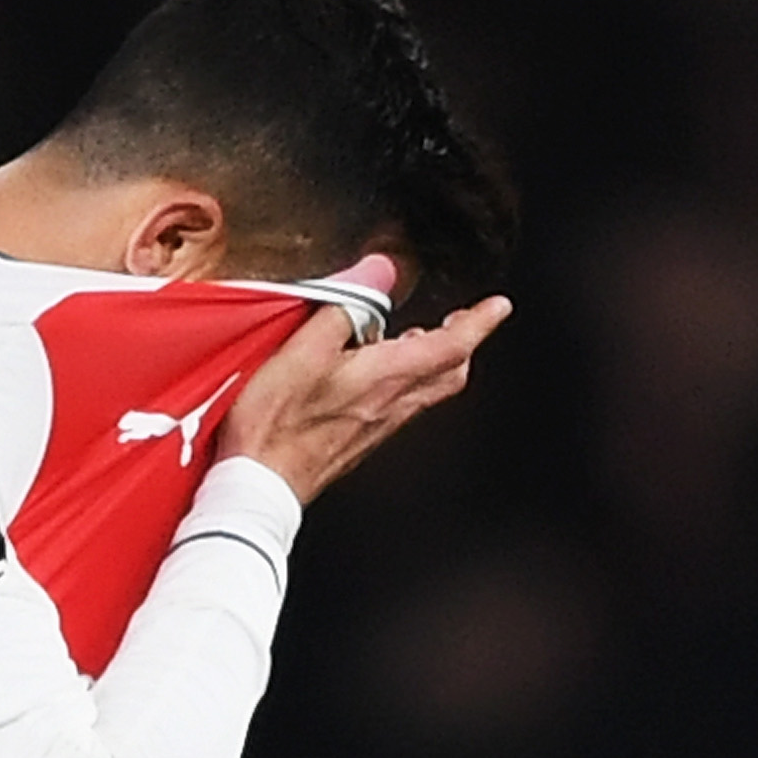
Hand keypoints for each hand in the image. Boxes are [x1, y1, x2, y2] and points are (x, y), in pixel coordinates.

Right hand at [221, 269, 511, 502]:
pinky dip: (405, 381)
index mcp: (386, 378)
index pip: (453, 347)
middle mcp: (392, 405)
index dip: (479, 322)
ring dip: (432, 362)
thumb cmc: (275, 423)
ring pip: (427, 391)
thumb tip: (378, 272)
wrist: (260, 486)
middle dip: (461, 343)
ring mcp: (379, 426)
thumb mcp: (302, 349)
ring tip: (418, 338)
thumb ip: (344, 307)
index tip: (498, 307)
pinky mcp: (361, 440)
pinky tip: (377, 374)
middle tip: (462, 321)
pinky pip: (401, 406)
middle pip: (450, 374)